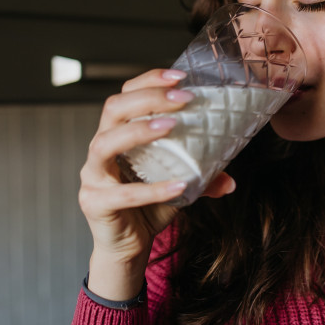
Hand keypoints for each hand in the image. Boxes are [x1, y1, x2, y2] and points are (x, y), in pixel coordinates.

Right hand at [79, 69, 235, 300]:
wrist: (129, 247)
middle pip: (113, 109)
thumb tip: (231, 179)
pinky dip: (153, 189)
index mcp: (117, 134)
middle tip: (184, 99)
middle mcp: (100, 148)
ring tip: (171, 126)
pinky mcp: (94, 203)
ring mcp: (92, 175)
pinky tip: (179, 185)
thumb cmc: (148, 208)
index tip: (181, 76)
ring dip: (140, 131)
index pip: (126, 94)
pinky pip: (123, 194)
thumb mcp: (180, 186)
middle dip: (148, 98)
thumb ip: (203, 178)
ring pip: (105, 143)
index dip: (150, 81)